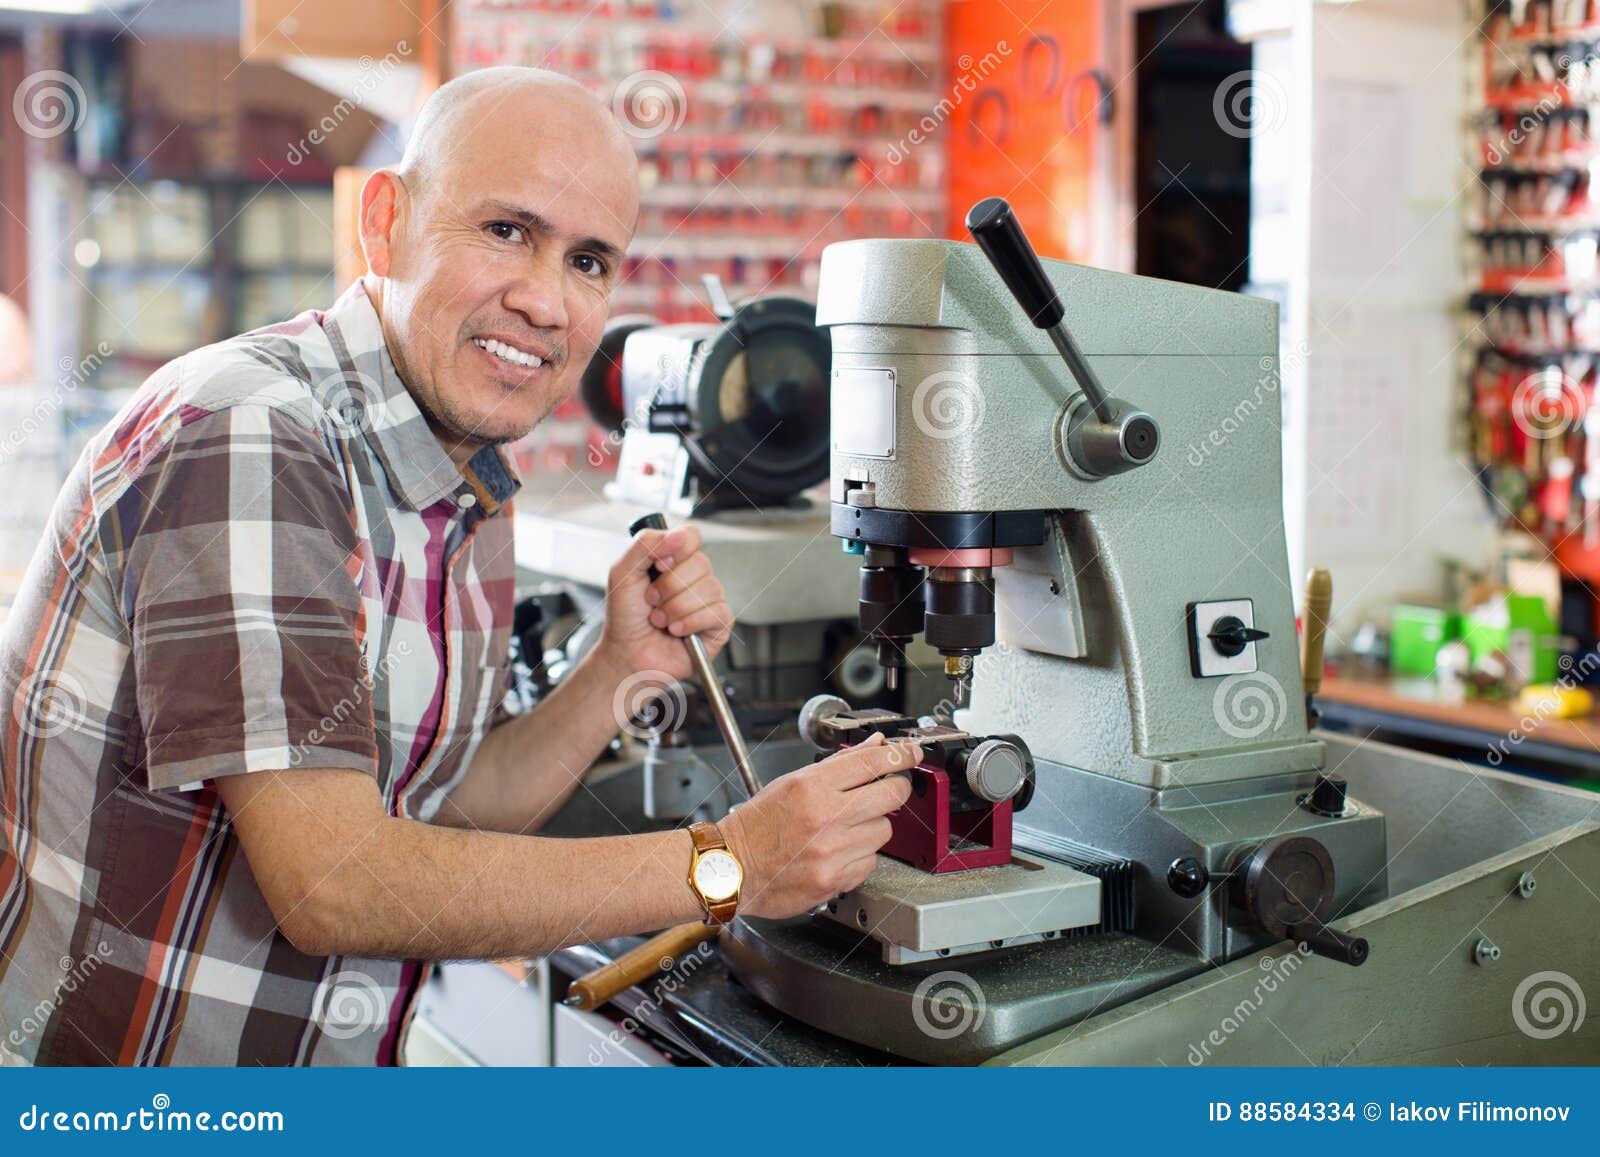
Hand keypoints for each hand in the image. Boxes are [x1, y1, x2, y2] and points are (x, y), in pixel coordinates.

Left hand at [595, 523, 732, 682]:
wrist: (626, 654)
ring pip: (710, 588)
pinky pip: (717, 613)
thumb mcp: (622, 573)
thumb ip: (645, 544)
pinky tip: (676, 631)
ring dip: (676, 608)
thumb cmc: (624, 618)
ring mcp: (708, 601)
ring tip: (660, 620)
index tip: (658, 565)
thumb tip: (677, 535)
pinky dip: (691, 623)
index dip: (677, 549)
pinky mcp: (718, 625)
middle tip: (651, 601)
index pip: (691, 537)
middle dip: (670, 586)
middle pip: (701, 563)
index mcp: (673, 560)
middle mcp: (693, 578)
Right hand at [719, 734, 920, 918]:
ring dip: (872, 826)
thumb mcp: (791, 783)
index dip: (901, 754)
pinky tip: (838, 852)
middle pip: (892, 794)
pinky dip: (860, 856)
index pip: (873, 761)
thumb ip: (837, 765)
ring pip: (884, 830)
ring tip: (845, 828)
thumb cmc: (756, 826)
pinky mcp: (835, 879)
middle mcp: (824, 816)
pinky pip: (870, 862)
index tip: (911, 753)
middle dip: (896, 788)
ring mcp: (832, 850)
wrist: (729, 868)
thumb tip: (874, 746)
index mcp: (811, 786)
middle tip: (888, 789)